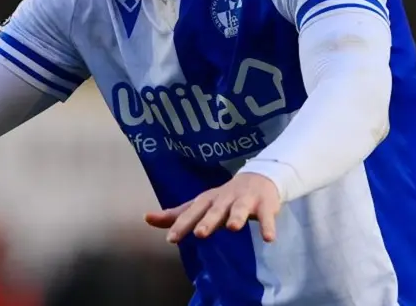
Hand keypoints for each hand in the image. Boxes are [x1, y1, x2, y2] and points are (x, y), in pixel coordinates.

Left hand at [144, 172, 280, 243]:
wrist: (260, 178)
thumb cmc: (225, 198)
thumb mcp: (201, 205)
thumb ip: (177, 214)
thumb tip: (146, 218)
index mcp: (208, 200)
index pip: (192, 211)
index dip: (182, 224)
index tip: (171, 238)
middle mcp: (224, 199)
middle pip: (215, 210)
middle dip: (208, 221)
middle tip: (200, 234)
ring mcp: (245, 201)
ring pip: (240, 209)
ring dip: (236, 217)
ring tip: (233, 228)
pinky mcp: (265, 205)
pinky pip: (267, 216)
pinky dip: (268, 226)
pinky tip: (269, 239)